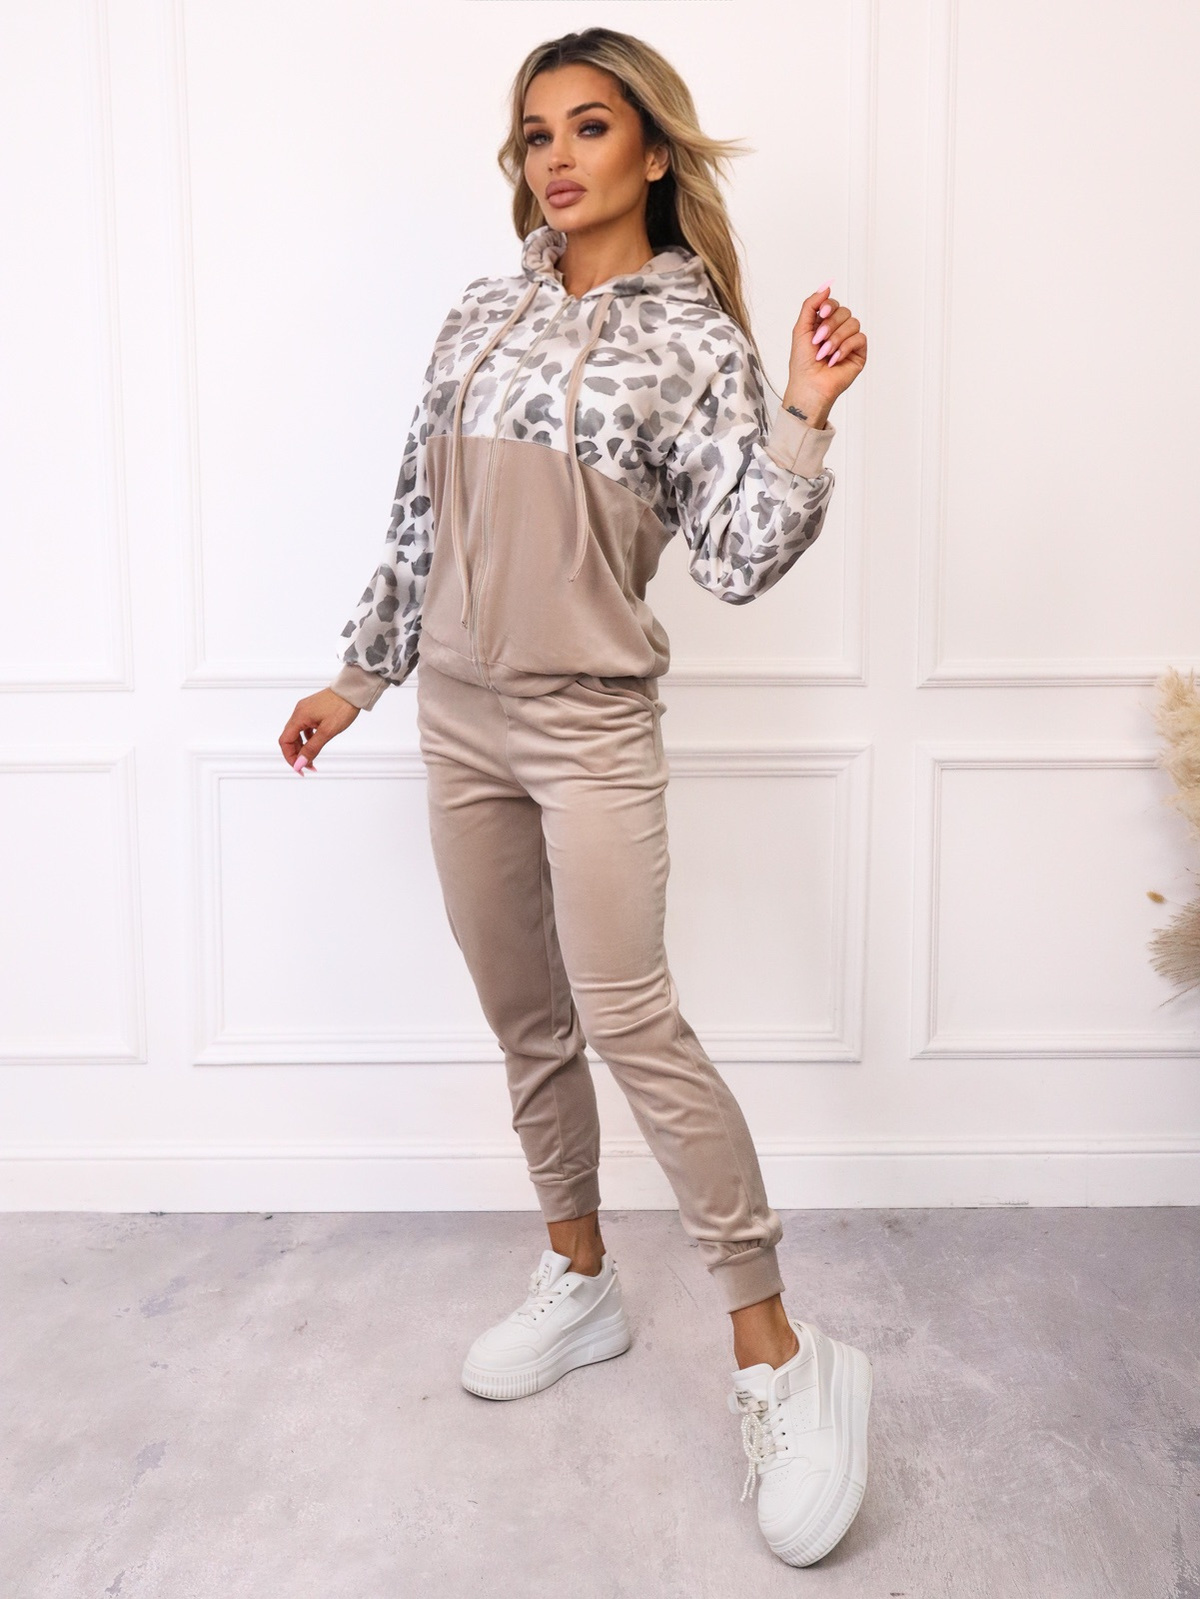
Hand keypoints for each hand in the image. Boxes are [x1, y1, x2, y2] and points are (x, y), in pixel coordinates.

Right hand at [279, 688, 359, 772]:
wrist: (353, 691)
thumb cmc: (342, 708)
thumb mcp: (327, 732)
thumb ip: (312, 748)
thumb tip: (300, 763)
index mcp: (299, 716)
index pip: (285, 741)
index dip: (290, 757)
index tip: (300, 768)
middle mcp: (299, 712)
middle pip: (290, 738)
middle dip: (297, 754)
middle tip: (309, 767)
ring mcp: (306, 710)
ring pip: (298, 733)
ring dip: (303, 747)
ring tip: (313, 758)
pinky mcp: (313, 709)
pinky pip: (305, 727)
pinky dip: (308, 738)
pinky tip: (316, 744)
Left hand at [784, 282, 867, 417]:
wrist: (809, 385)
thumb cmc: (802, 363)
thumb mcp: (800, 328)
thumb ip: (811, 305)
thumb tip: (826, 286)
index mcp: (824, 324)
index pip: (834, 304)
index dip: (829, 306)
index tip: (821, 314)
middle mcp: (838, 331)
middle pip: (845, 311)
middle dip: (830, 326)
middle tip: (818, 341)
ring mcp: (850, 342)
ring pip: (853, 323)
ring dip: (836, 338)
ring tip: (825, 353)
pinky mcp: (859, 353)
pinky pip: (860, 338)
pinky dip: (845, 347)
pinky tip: (834, 359)